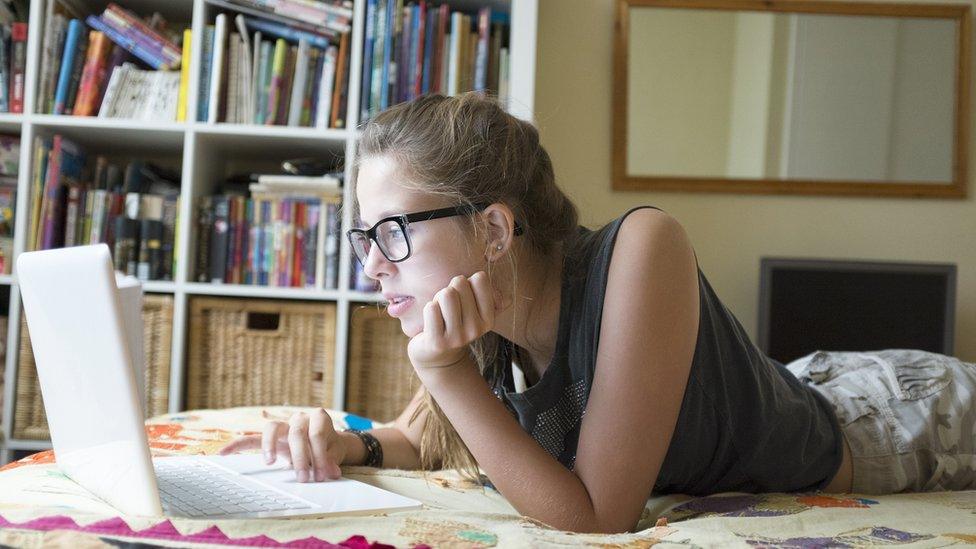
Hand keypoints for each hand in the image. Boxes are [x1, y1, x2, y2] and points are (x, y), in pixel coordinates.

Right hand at [218, 408, 344, 481]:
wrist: (328, 443)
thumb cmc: (330, 447)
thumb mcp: (335, 453)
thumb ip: (332, 461)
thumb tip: (332, 472)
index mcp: (318, 417)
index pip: (317, 434)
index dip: (321, 455)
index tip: (324, 475)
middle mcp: (299, 418)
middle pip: (296, 433)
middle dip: (301, 457)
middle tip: (304, 478)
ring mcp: (283, 426)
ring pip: (271, 428)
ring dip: (269, 445)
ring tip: (269, 462)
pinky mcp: (271, 438)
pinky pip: (251, 439)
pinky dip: (237, 445)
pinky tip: (223, 453)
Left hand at [407, 272, 505, 370]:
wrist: (438, 357)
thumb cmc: (456, 324)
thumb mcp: (476, 314)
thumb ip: (491, 299)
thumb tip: (508, 300)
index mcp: (489, 319)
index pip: (480, 279)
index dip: (468, 281)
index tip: (463, 296)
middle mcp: (476, 329)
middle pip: (459, 283)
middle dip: (450, 288)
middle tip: (448, 306)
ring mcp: (457, 337)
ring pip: (446, 294)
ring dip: (438, 298)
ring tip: (440, 311)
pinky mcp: (438, 342)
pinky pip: (431, 309)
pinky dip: (429, 309)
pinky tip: (431, 320)